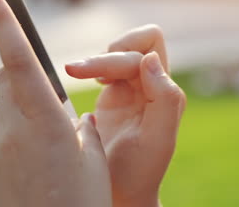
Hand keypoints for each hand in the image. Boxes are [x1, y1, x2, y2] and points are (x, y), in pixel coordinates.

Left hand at [0, 0, 111, 206]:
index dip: (2, 22)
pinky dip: (2, 142)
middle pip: (7, 81)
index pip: (19, 60)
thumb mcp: (91, 155)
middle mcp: (12, 131)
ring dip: (16, 116)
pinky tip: (18, 167)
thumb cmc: (85, 199)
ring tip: (38, 150)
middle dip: (23, 82)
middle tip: (46, 108)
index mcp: (46, 122)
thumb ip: (73, 123)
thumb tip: (60, 111)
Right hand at [66, 25, 185, 206]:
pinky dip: (91, 66)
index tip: (98, 81)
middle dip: (102, 56)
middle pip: (132, 46)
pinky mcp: (114, 94)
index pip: (146, 50)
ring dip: (96, 60)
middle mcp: (151, 86)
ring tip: (75, 73)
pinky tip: (81, 79)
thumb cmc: (137, 173)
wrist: (119, 192)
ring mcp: (132, 89)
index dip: (121, 56)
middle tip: (73, 70)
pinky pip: (105, 66)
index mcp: (165, 93)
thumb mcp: (157, 140)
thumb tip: (150, 59)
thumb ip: (164, 98)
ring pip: (117, 52)